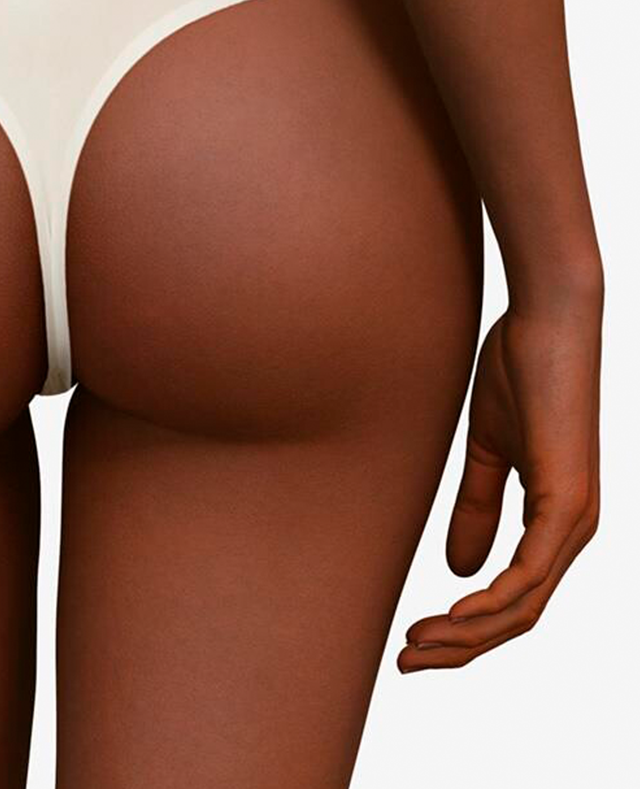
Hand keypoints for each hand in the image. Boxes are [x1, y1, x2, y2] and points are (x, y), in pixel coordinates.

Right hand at [398, 302, 599, 671]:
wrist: (550, 322)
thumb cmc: (522, 371)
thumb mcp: (488, 449)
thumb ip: (478, 505)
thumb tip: (461, 569)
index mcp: (554, 520)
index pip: (514, 598)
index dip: (466, 629)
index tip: (417, 640)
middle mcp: (572, 531)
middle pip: (519, 615)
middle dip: (462, 647)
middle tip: (409, 662)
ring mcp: (574, 519)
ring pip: (526, 606)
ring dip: (470, 634)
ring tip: (418, 646)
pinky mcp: (567, 502)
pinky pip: (533, 573)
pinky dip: (496, 603)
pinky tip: (459, 616)